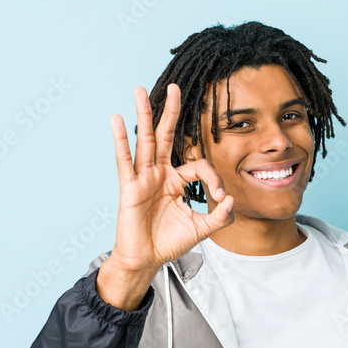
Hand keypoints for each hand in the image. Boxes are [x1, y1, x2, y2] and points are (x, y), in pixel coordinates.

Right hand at [104, 83, 233, 276]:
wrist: (146, 260)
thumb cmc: (168, 243)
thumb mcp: (201, 229)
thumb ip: (220, 217)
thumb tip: (231, 200)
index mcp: (177, 182)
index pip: (198, 166)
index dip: (213, 177)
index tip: (221, 195)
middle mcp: (159, 174)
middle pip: (166, 137)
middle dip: (170, 112)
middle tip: (175, 87)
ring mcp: (143, 178)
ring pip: (145, 141)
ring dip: (144, 115)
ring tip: (139, 90)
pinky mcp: (129, 188)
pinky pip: (124, 160)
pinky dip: (121, 140)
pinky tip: (117, 119)